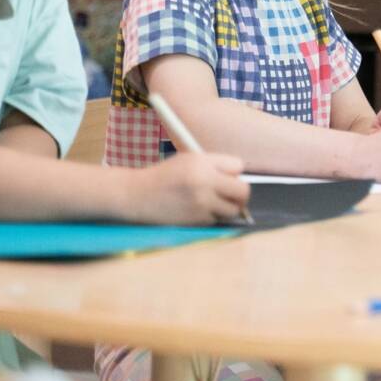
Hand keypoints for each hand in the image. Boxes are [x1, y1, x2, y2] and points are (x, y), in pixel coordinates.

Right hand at [129, 151, 251, 224]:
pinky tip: (198, 210)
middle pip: (243, 190)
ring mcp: (201, 202)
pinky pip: (217, 219)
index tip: (227, 176)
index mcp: (202, 161)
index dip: (233, 172)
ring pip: (234, 209)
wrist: (137, 196)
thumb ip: (214, 165)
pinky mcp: (196, 220)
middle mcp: (204, 181)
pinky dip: (213, 217)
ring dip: (228, 207)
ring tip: (215, 203)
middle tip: (232, 195)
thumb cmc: (165, 176)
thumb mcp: (188, 160)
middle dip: (240, 193)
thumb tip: (240, 178)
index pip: (238, 166)